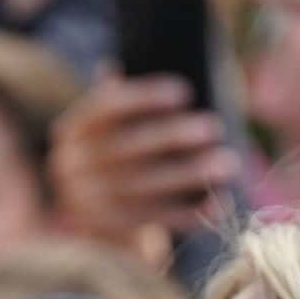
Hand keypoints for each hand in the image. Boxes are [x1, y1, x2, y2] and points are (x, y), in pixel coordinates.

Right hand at [48, 75, 230, 249]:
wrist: (90, 216)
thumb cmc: (111, 155)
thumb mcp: (105, 126)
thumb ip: (113, 99)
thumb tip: (114, 67)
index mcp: (71, 130)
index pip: (107, 107)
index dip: (145, 97)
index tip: (185, 92)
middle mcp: (72, 166)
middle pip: (129, 148)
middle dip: (175, 136)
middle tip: (214, 127)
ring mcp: (89, 202)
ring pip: (146, 186)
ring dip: (191, 175)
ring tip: (228, 162)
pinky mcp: (112, 230)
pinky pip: (156, 220)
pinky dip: (190, 213)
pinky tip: (219, 201)